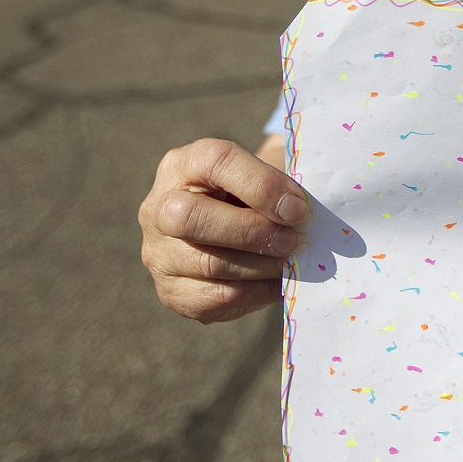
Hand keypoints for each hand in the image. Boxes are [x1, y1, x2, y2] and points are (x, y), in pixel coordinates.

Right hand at [139, 137, 309, 322]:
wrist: (229, 222)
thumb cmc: (254, 192)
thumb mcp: (263, 175)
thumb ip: (280, 186)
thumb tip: (304, 215)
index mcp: (184, 164)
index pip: (215, 162)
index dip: (261, 185)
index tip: (298, 208)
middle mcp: (158, 206)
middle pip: (192, 218)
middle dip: (253, 232)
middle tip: (294, 240)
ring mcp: (158, 252)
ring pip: (208, 264)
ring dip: (261, 266)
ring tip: (291, 261)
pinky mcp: (171, 291)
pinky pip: (214, 298)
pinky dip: (256, 293)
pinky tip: (278, 283)